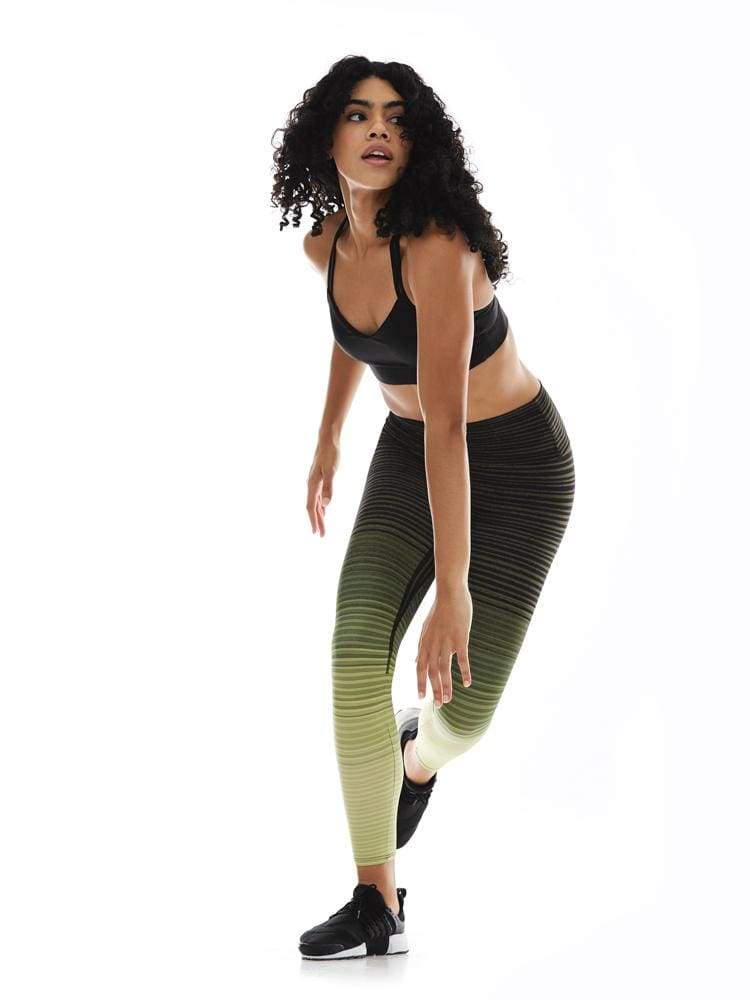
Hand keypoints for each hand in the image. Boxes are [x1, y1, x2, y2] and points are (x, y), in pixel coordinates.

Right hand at [307, 436, 339, 536]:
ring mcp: (315, 482)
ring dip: (319, 515)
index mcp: (313, 485)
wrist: (327, 440)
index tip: (317, 532)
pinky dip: (320, 506)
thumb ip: (329, 488)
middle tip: (321, 535)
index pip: (311, 507)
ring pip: (315, 503)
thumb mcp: (332, 471)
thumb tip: (326, 505)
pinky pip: (318, 497)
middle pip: (313, 507)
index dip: (314, 520)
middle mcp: (312, 485)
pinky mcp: (320, 479)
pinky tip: (323, 510)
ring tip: (322, 526)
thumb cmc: (330, 454)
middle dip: (317, 521)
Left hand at [415, 585, 471, 704]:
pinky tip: (468, 683)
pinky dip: (465, 672)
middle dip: (434, 690)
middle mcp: (433, 645)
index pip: (420, 667)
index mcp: (424, 642)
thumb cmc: (439, 610)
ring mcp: (446, 643)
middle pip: (432, 672)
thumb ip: (422, 646)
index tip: (421, 697)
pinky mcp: (460, 639)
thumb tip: (416, 659)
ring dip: (446, 686)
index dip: (420, 683)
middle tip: (438, 705)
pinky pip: (463, 660)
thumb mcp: (426, 628)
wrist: (450, 594)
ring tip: (448, 700)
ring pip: (445, 670)